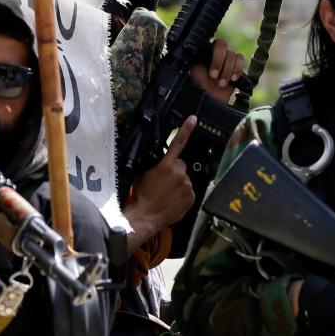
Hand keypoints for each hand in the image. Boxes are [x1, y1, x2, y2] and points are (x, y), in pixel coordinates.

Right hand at [124, 116, 196, 251]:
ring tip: (167, 194)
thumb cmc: (141, 195)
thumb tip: (162, 163)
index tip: (193, 119)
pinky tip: (172, 200)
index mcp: (166, 165)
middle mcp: (180, 173)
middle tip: (164, 182)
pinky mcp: (191, 197)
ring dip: (178, 183)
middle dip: (175, 171)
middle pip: (181, 165)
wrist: (145, 216)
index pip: (177, 143)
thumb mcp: (144, 174)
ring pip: (184, 179)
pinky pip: (188, 191)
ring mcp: (187, 185)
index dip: (186, 130)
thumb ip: (156, 165)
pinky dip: (182, 194)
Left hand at [189, 38, 245, 104]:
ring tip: (221, 83)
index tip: (211, 72)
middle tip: (214, 76)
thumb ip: (193, 61)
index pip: (210, 43)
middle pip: (222, 44)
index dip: (214, 56)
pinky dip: (237, 69)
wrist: (210, 99)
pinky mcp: (236, 66)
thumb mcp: (192, 73)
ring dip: (227, 70)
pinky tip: (232, 78)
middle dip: (219, 62)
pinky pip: (240, 59)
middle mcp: (216, 53)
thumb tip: (191, 52)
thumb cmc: (199, 86)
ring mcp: (227, 58)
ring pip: (232, 54)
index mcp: (204, 52)